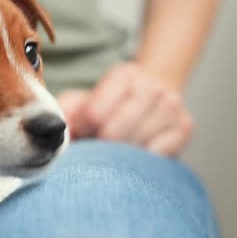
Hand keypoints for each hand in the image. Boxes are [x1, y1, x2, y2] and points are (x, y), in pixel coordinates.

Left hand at [58, 62, 193, 155]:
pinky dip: (140, 162)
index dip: (82, 130)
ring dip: (119, 155)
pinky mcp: (185, 127)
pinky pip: (155, 157)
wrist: (152, 100)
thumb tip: (51, 129)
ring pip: (134, 148)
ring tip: (116, 148)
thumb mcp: (80, 102)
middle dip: (100, 146)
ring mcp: (172, 106)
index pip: (94, 114)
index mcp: (124, 75)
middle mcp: (152, 86)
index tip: (82, 132)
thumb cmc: (108, 105)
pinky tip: (135, 154)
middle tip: (98, 145)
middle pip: (114, 134)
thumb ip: (64, 112)